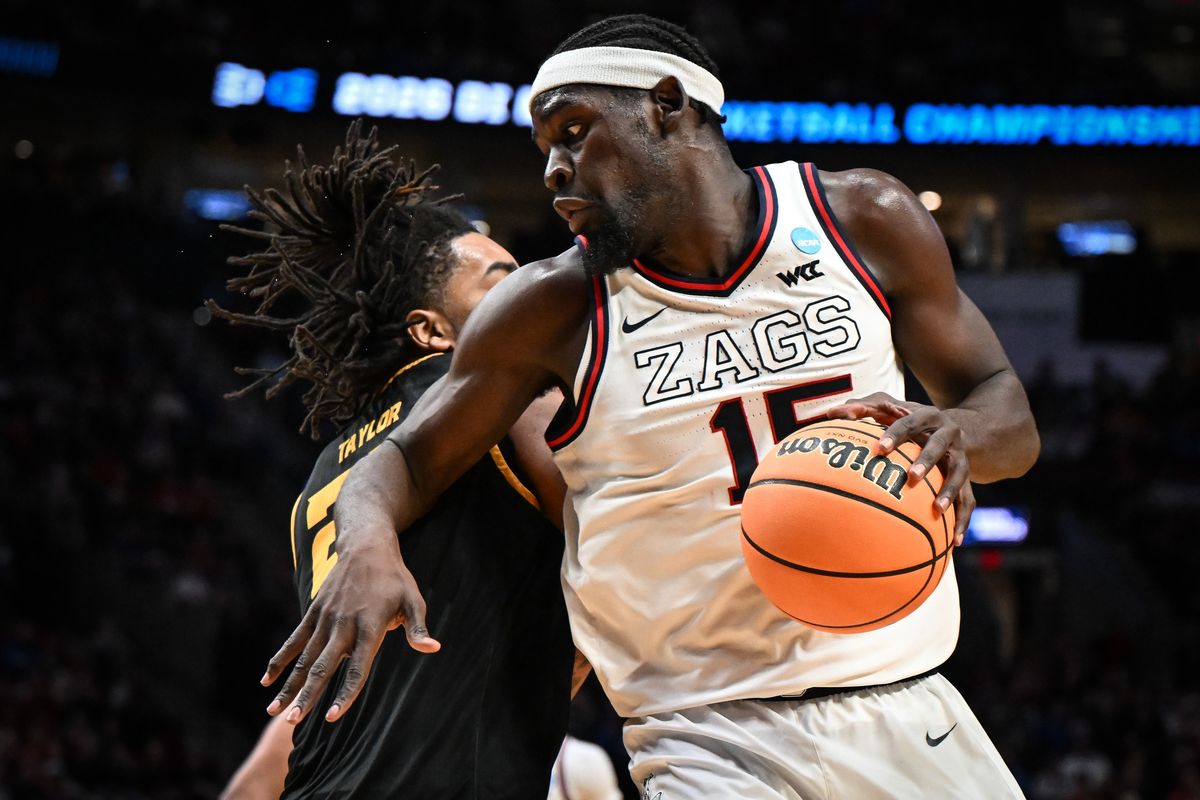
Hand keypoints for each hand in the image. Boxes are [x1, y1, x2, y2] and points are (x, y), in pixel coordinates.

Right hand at [261, 541, 440, 724]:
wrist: (366, 546)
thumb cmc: (394, 578)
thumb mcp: (413, 600)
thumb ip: (418, 629)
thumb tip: (432, 649)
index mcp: (370, 627)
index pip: (358, 668)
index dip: (346, 693)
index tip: (332, 717)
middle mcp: (344, 625)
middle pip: (324, 667)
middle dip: (307, 695)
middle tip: (293, 721)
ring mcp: (325, 619)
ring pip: (304, 658)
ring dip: (289, 685)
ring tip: (275, 711)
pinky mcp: (313, 612)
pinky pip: (293, 640)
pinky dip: (280, 661)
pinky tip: (266, 681)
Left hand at [826, 392, 974, 545]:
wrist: (955, 427)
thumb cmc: (908, 419)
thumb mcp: (886, 407)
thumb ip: (861, 408)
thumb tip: (831, 414)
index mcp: (927, 416)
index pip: (909, 423)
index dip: (895, 435)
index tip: (879, 450)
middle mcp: (948, 435)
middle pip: (939, 447)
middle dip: (926, 461)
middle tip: (911, 477)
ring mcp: (960, 457)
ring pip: (959, 474)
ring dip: (949, 491)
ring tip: (936, 510)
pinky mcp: (968, 478)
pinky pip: (968, 501)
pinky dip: (963, 520)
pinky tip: (954, 541)